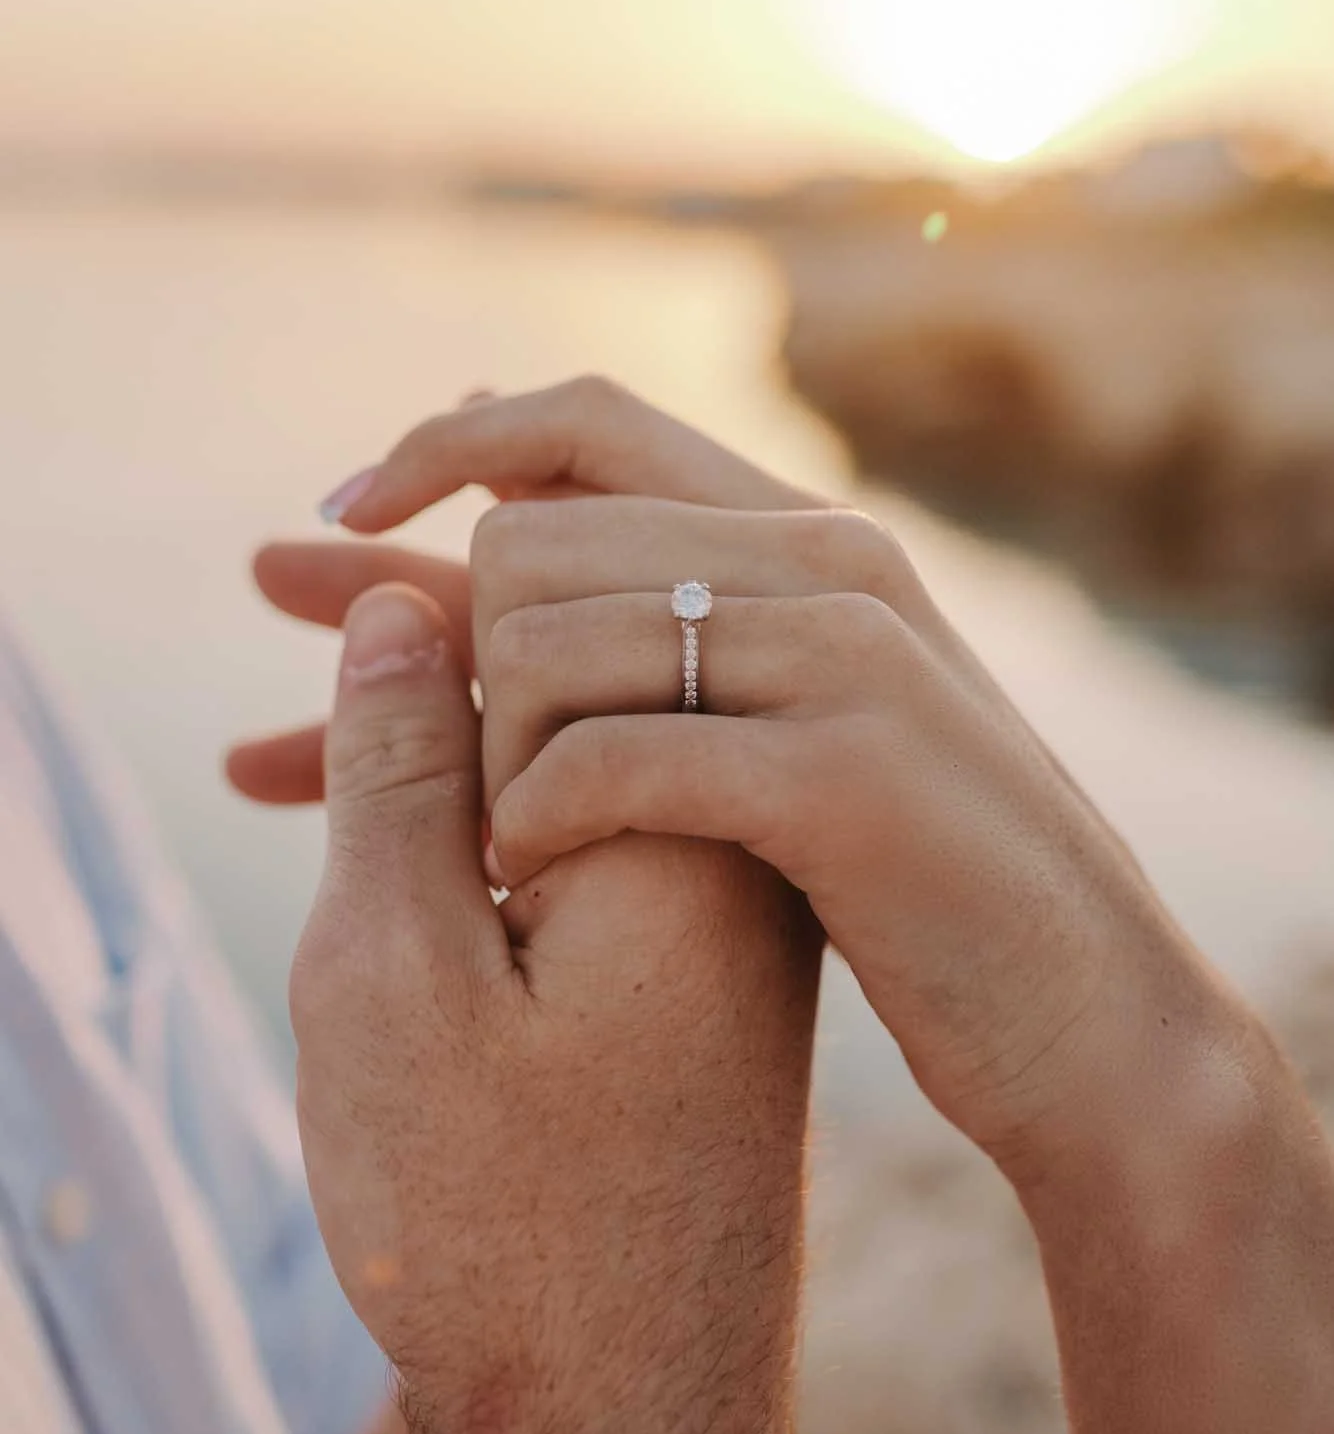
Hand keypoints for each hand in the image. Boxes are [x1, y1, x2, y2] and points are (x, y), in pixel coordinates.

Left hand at [288, 376, 1229, 1183]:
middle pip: (531, 539)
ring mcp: (845, 661)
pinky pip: (612, 758)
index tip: (339, 503)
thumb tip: (496, 536)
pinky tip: (516, 874)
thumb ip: (672, 629)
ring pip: (553, 640)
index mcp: (810, 538)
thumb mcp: (794, 725)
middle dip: (421, 641)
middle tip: (362, 761)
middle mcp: (828, 564)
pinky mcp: (844, 778)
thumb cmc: (914, 881)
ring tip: (479, 848)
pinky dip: (534, 817)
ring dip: (480, 754)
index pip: (586, 418)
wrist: (1090, 1016)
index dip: (443, 441)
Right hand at [290, 577, 821, 1433]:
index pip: (562, 617)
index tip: (320, 548)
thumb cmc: (504, 1236)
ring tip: (270, 734)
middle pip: (559, 677)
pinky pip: (572, 865)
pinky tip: (369, 853)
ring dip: (420, 745)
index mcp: (679, 821)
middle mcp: (720, 851)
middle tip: (274, 567)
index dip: (427, 583)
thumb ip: (398, 777)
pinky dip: (468, 849)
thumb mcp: (398, 985)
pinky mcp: (687, 987)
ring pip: (554, 775)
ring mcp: (710, 923)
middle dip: (411, 628)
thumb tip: (408, 603)